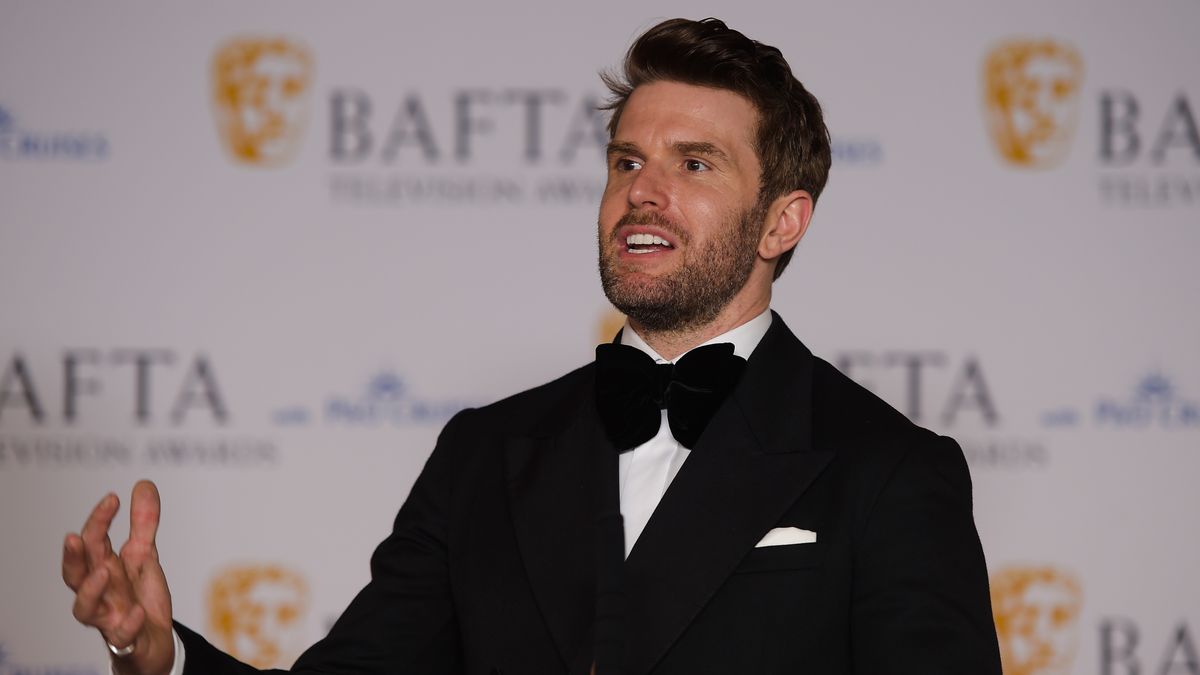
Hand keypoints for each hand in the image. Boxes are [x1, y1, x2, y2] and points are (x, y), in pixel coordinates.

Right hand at [63, 480, 175, 674]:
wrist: (153, 640)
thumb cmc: (140, 596)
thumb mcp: (144, 556)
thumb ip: (143, 523)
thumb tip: (144, 483)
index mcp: (103, 568)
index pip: (92, 542)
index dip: (98, 520)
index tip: (112, 497)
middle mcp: (99, 592)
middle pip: (76, 575)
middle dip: (73, 557)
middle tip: (75, 537)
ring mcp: (109, 618)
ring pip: (85, 609)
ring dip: (90, 590)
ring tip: (104, 571)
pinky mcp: (125, 639)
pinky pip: (120, 636)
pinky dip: (127, 625)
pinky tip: (137, 612)